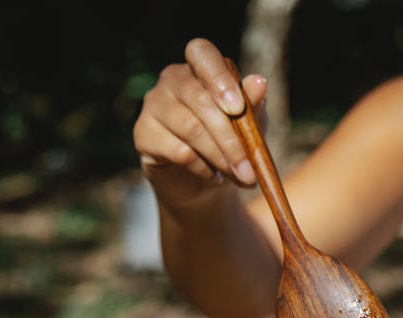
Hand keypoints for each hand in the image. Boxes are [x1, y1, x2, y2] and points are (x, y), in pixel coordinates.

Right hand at [132, 38, 268, 206]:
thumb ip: (253, 103)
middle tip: (250, 169)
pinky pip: (178, 151)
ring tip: (238, 175)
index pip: (201, 52)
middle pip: (200, 100)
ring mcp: (153, 104)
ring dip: (220, 157)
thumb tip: (259, 81)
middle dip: (231, 139)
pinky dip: (202, 167)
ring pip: (190, 128)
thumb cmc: (231, 142)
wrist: (206, 181)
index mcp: (199, 69)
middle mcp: (171, 80)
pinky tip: (212, 174)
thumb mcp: (250, 124)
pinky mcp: (143, 133)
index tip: (238, 108)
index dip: (219, 77)